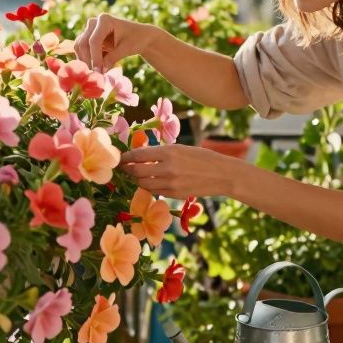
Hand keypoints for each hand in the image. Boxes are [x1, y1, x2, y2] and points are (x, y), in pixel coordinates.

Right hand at [75, 13, 156, 71]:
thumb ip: (112, 58)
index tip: (97, 71)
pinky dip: (89, 60)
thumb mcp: (126, 49)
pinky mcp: (89, 38)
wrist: (140, 37)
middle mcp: (94, 23)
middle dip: (88, 60)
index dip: (94, 57)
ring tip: (98, 72)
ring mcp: (90, 30)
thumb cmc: (136, 40)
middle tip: (95, 75)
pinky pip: (83, 51)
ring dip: (87, 60)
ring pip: (80, 47)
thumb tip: (100, 71)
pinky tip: (100, 67)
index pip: (94, 40)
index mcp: (104, 20)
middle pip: (83, 43)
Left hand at [119, 144, 236, 199]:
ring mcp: (170, 183)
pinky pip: (154, 191)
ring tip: (135, 174)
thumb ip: (161, 152)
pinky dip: (149, 186)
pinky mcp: (174, 194)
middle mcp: (167, 167)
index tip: (121, 158)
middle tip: (124, 167)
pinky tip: (149, 181)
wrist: (222, 175)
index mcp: (169, 151)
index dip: (126, 157)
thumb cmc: (202, 157)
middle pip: (137, 171)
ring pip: (143, 183)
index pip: (138, 155)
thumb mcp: (181, 148)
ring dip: (136, 179)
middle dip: (127, 169)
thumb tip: (140, 155)